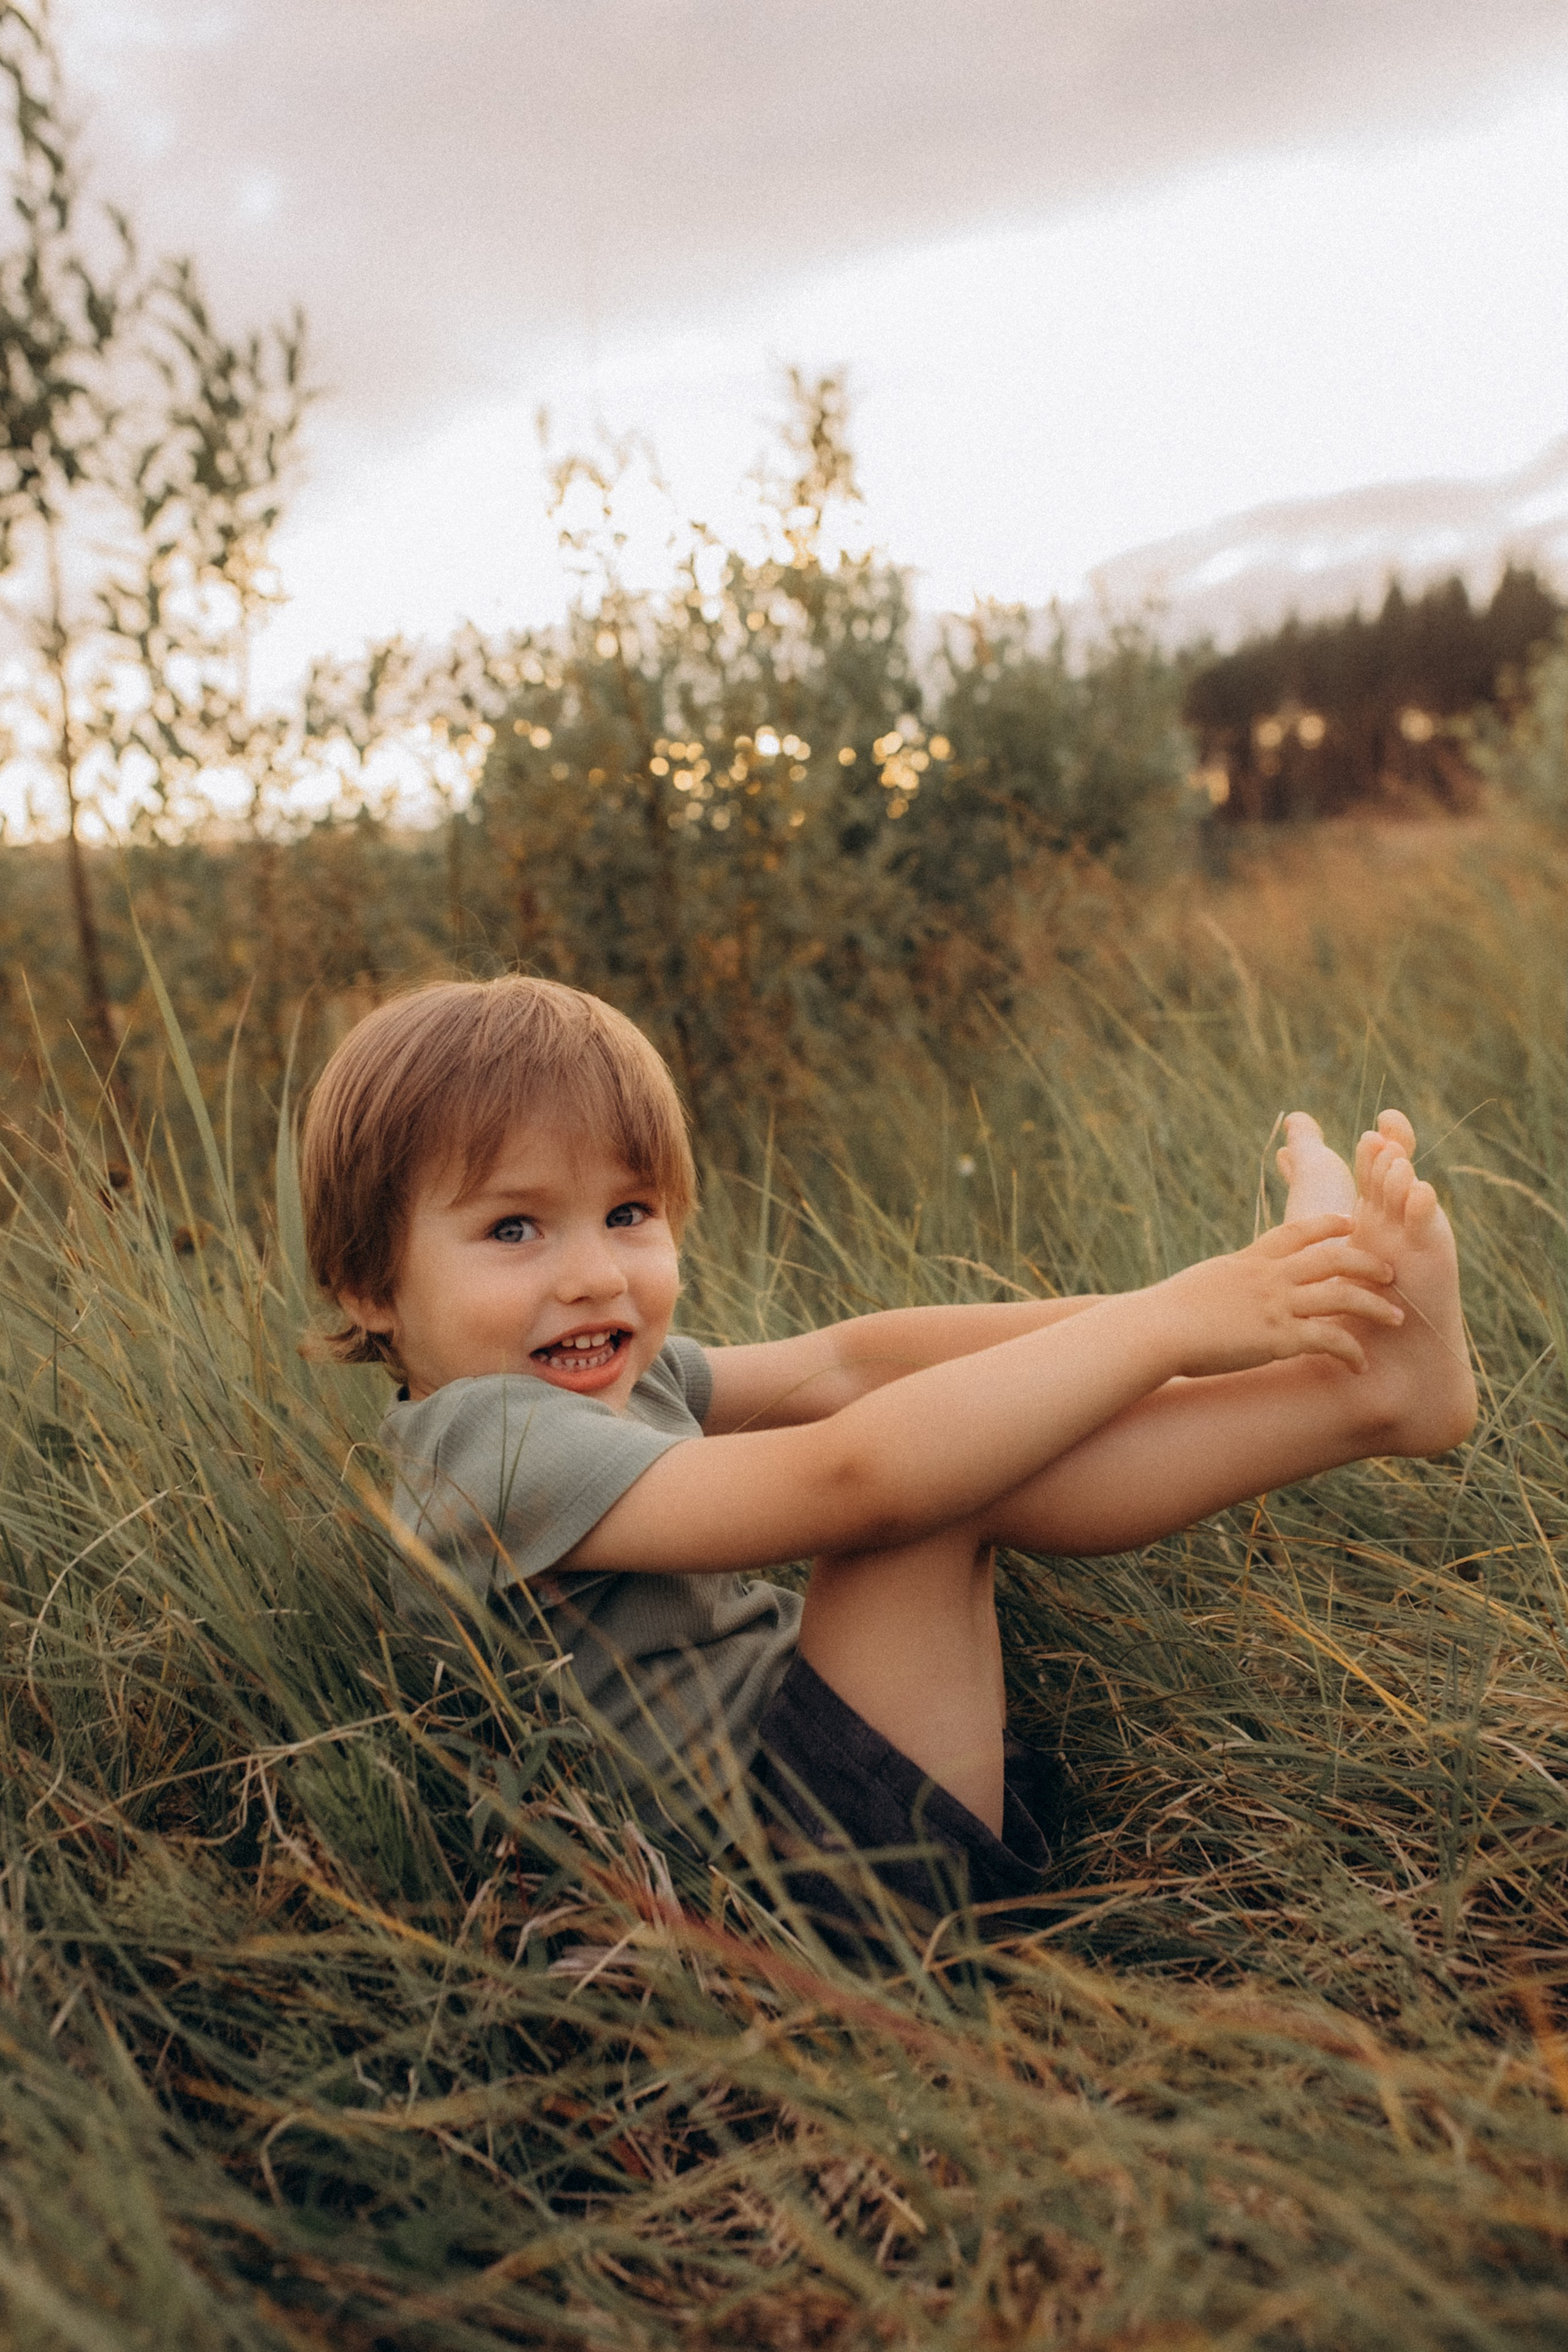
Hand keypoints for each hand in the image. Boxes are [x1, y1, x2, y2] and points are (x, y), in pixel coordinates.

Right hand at [1151, 1213, 1402, 1377]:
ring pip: (1343, 1296)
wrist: (1158, 1328)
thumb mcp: (1204, 1283)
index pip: (1298, 1232)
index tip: (1351, 1222)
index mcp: (1251, 1260)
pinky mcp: (1278, 1338)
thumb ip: (1228, 1281)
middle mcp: (1270, 1277)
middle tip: (1391, 1273)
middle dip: (1368, 1263)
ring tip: (1398, 1319)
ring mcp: (1276, 1305)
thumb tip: (1225, 1284)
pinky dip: (1350, 1352)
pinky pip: (1328, 1340)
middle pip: (1334, 1257)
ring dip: (1375, 1307)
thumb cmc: (1169, 1312)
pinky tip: (1360, 1365)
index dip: (1329, 1224)